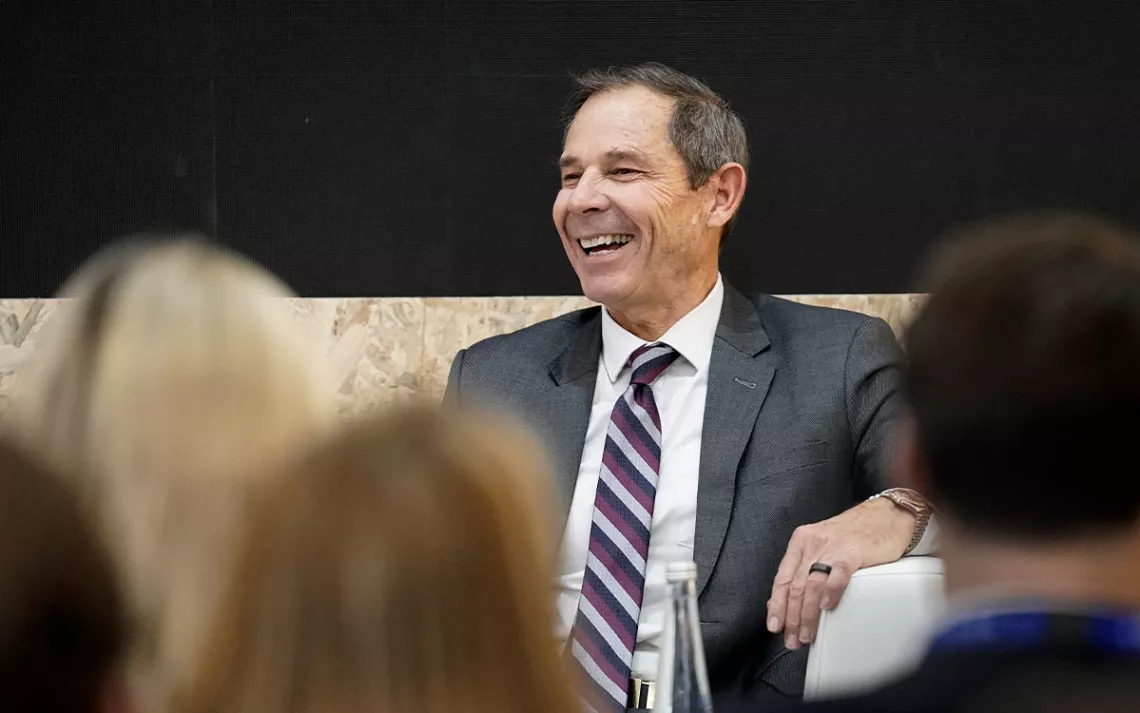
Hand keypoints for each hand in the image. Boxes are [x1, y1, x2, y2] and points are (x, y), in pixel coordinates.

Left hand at [765, 498, 914, 648]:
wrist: (886, 515)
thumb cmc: (854, 533)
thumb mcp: (821, 546)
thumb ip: (804, 568)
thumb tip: (787, 599)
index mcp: (801, 542)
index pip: (782, 578)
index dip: (776, 605)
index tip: (775, 626)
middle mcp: (812, 545)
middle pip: (796, 586)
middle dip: (791, 617)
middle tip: (792, 639)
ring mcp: (832, 549)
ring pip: (811, 586)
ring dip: (808, 614)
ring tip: (807, 634)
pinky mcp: (853, 553)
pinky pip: (837, 575)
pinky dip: (830, 592)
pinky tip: (827, 607)